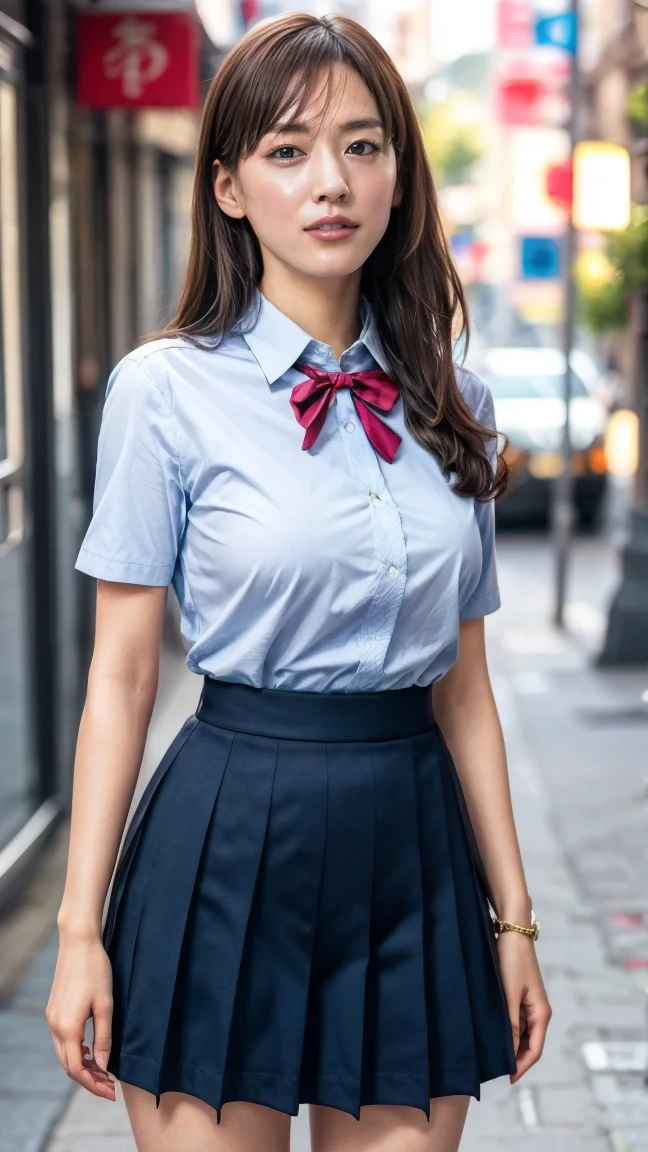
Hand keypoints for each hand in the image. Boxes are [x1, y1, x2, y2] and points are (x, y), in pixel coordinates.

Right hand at [46, 933, 115, 1099]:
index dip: (93, 1084)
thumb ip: (104, 1037)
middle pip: (68, 1066)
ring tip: (103, 1072)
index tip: (111, 1091)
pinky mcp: (53, 1011)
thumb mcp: (106, 1004)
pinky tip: (91, 1051)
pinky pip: (62, 1041)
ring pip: (64, 1055)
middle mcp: (55, 1026)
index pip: (77, 1069)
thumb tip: (104, 1066)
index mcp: (68, 1027)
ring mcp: (51, 1018)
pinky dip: (76, 1052)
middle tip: (110, 1087)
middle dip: (88, 1080)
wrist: (78, 942)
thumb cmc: (96, 969)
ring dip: (82, 1067)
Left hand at [496, 930, 551, 1082]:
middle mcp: (540, 1011)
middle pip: (531, 1044)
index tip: (509, 1079)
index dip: (522, 1066)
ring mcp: (531, 1004)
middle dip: (518, 1059)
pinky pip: (518, 1022)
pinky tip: (496, 1035)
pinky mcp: (522, 996)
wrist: (512, 933)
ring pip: (524, 1034)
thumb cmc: (512, 961)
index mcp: (541, 1013)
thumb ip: (511, 1024)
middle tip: (499, 1071)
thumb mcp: (509, 995)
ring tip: (496, 1057)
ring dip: (513, 1046)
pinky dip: (510, 1032)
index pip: (535, 1049)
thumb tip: (511, 1051)